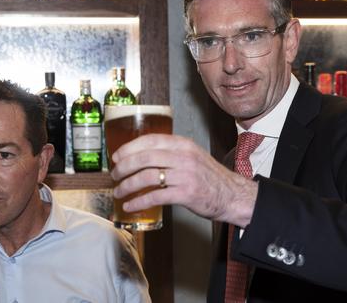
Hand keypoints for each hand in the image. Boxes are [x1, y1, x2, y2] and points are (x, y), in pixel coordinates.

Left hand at [111, 134, 258, 226]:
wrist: (232, 195)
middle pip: (144, 158)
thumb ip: (171, 153)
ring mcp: (184, 175)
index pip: (150, 140)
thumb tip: (141, 155)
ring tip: (119, 191)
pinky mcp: (185, 194)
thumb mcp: (192, 156)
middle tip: (114, 175)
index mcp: (183, 144)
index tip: (116, 156)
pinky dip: (138, 201)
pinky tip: (130, 205)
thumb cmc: (209, 177)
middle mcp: (183, 157)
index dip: (129, 148)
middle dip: (123, 167)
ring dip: (127, 185)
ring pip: (146, 177)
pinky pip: (154, 197)